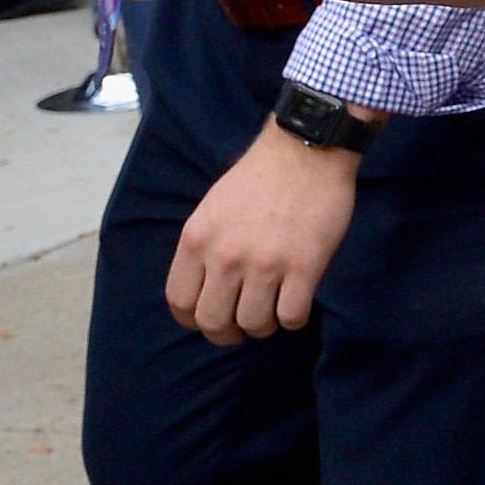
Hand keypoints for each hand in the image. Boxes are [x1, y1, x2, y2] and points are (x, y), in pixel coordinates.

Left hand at [168, 124, 356, 342]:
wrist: (304, 151)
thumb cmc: (258, 177)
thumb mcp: (211, 209)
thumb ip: (204, 248)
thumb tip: (205, 288)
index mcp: (197, 240)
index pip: (180, 302)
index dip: (193, 320)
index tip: (210, 318)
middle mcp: (225, 256)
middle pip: (213, 323)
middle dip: (227, 333)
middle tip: (242, 324)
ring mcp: (265, 263)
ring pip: (254, 324)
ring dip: (264, 326)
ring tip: (273, 311)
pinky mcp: (304, 266)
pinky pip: (292, 317)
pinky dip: (293, 319)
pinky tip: (297, 302)